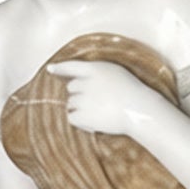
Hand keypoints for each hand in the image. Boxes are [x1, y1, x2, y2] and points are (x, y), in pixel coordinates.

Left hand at [45, 59, 168, 138]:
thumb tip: (80, 79)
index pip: (71, 66)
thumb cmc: (132, 92)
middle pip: (71, 88)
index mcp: (95, 68)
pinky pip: (72, 118)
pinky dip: (80, 121)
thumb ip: (97, 73)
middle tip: (97, 102)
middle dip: (79, 94)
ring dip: (81, 108)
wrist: (139, 110)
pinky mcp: (83, 115)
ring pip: (71, 104)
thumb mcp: (116, 72)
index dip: (60, 68)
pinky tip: (95, 122)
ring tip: (99, 112)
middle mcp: (86, 82)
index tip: (50, 69)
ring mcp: (83, 99)